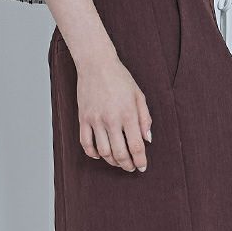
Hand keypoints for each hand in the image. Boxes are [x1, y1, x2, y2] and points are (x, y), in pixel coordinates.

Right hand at [76, 53, 151, 171]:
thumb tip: (148, 139)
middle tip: (131, 167)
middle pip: (120, 153)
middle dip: (128, 165)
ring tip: (118, 161)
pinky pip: (86, 143)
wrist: (96, 63)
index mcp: (128, 113)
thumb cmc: (120, 78)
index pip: (136, 146)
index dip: (141, 160)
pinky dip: (93, 153)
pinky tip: (100, 154)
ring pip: (103, 152)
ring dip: (112, 161)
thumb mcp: (138, 95)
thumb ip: (145, 118)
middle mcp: (111, 119)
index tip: (142, 166)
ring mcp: (95, 120)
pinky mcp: (83, 118)